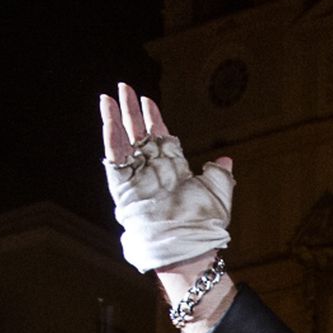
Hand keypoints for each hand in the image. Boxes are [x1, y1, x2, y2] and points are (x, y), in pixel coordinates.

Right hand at [100, 81, 233, 275]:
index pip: (160, 137)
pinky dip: (111, 138)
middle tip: (124, 87)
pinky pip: (115, 160)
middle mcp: (152, 171)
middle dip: (131, 110)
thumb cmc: (205, 224)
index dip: (153, 118)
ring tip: (109, 97)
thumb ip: (220, 174)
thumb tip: (225, 161)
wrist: (189, 245)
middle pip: (138, 133)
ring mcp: (137, 178)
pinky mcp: (124, 188)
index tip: (148, 100)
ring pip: (123, 142)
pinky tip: (108, 119)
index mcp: (172, 169)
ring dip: (116, 119)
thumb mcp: (219, 192)